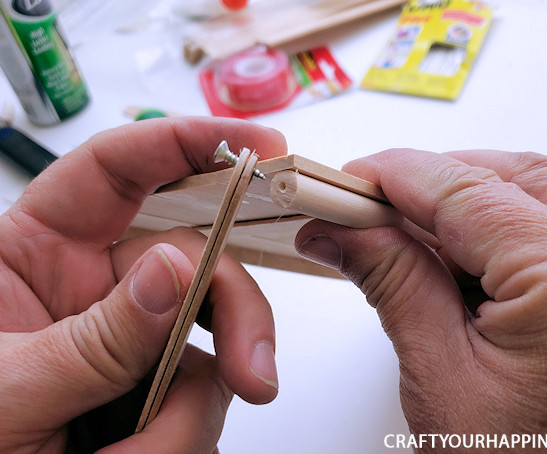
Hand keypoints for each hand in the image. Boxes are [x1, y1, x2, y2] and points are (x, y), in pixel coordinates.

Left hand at [0, 117, 285, 452]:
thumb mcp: (10, 390)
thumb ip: (94, 338)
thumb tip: (175, 271)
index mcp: (36, 256)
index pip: (115, 173)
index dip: (184, 143)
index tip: (255, 146)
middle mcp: (94, 288)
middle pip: (193, 259)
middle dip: (233, 312)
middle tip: (253, 369)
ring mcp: (132, 338)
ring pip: (210, 337)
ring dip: (192, 404)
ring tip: (139, 453)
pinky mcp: (155, 388)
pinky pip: (202, 394)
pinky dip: (183, 434)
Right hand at [296, 149, 546, 450]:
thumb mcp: (444, 383)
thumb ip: (394, 284)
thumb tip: (344, 231)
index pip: (468, 190)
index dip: (396, 175)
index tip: (349, 180)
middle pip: (513, 176)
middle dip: (433, 185)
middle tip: (372, 211)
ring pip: (543, 193)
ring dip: (470, 205)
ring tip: (414, 244)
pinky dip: (508, 228)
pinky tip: (466, 259)